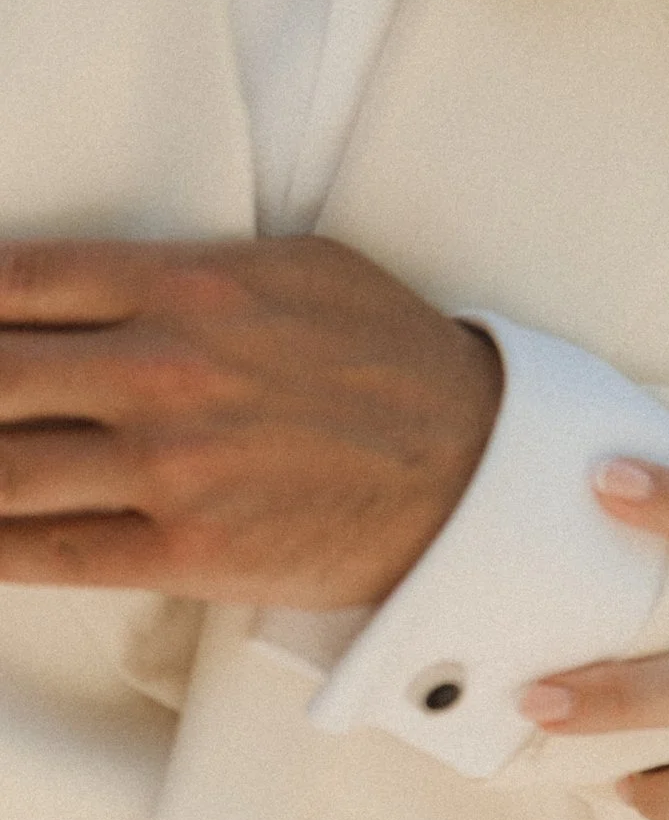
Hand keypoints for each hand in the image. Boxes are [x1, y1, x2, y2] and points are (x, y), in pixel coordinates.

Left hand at [0, 237, 502, 605]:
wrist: (473, 461)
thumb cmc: (387, 355)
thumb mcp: (296, 265)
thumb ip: (186, 267)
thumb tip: (86, 280)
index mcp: (189, 284)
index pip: (18, 280)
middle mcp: (165, 368)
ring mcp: (170, 465)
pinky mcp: (184, 548)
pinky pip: (44, 553)